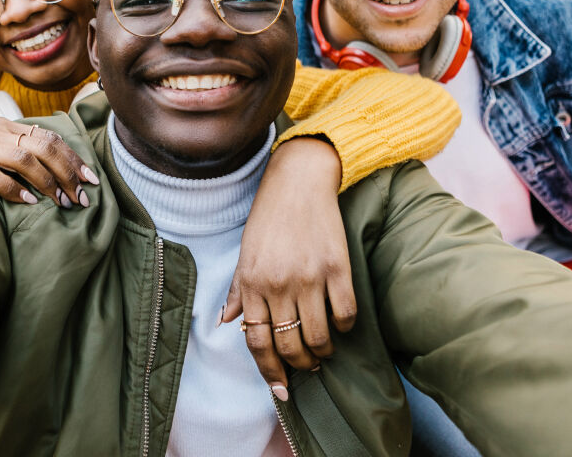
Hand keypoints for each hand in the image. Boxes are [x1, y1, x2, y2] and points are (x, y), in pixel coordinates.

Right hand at [0, 118, 99, 207]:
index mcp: (3, 126)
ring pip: (22, 157)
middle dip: (66, 171)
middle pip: (41, 146)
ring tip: (60, 201)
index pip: (48, 137)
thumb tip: (50, 167)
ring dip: (46, 181)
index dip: (72, 157)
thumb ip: (13, 151)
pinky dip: (12, 188)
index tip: (90, 179)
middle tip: (81, 196)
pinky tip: (27, 202)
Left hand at [220, 136, 356, 397]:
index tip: (281, 390)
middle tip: (307, 367)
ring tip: (324, 351)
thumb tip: (226, 321)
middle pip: (288, 345)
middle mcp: (278, 284)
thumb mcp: (246, 251)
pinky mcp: (338, 268)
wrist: (299, 181)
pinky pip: (345, 314)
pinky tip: (341, 324)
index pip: (256, 341)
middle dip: (298, 366)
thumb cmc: (269, 216)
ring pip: (318, 337)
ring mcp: (310, 277)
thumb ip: (239, 289)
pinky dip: (345, 327)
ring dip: (322, 352)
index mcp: (252, 281)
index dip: (269, 371)